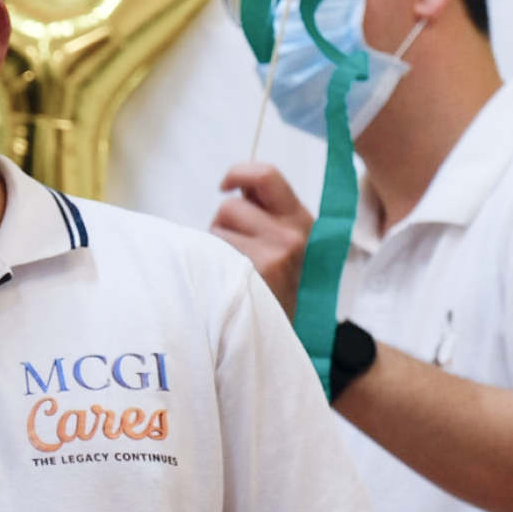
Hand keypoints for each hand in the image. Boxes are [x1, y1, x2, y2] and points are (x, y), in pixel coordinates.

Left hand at [211, 162, 312, 318]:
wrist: (283, 338)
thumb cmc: (277, 289)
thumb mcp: (288, 246)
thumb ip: (267, 214)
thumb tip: (238, 186)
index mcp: (302, 220)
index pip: (266, 175)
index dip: (238, 173)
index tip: (225, 186)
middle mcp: (292, 234)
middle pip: (230, 206)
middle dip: (222, 224)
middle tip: (233, 249)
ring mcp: (274, 255)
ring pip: (217, 230)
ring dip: (215, 247)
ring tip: (232, 271)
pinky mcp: (255, 274)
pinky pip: (213, 254)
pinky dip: (210, 266)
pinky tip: (225, 283)